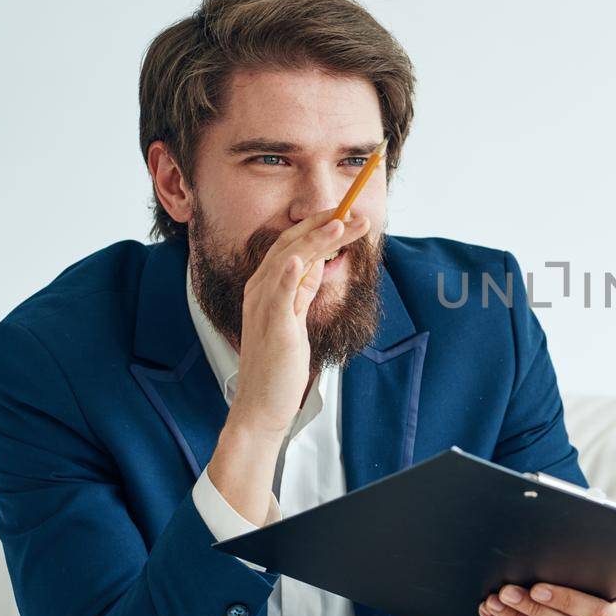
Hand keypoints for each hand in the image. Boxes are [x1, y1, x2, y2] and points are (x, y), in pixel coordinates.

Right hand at [229, 207, 370, 436]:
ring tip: (341, 224)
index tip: (345, 211)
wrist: (262, 404)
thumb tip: (315, 261)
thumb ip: (300, 290)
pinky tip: (302, 258)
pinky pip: (278, 298)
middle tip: (354, 211)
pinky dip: (288, 276)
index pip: (293, 244)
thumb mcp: (293, 317)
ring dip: (314, 241)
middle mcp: (260, 291)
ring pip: (288, 263)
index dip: (318, 225)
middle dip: (325, 225)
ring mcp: (264, 309)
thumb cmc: (278, 364)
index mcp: (266, 286)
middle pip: (292, 246)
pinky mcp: (273, 330)